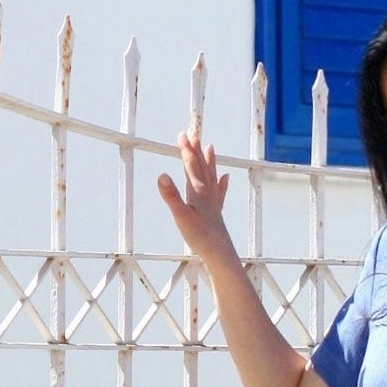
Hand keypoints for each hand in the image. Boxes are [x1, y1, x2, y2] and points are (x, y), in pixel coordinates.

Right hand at [157, 128, 232, 264]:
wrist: (219, 252)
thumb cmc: (199, 236)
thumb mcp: (180, 216)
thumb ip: (171, 195)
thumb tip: (161, 175)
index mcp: (197, 191)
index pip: (191, 165)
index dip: (186, 149)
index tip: (182, 134)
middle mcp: (207, 192)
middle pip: (201, 166)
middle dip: (195, 150)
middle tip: (192, 133)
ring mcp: (213, 201)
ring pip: (211, 175)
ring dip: (210, 161)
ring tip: (210, 147)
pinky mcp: (216, 212)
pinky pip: (219, 192)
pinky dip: (222, 183)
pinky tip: (225, 177)